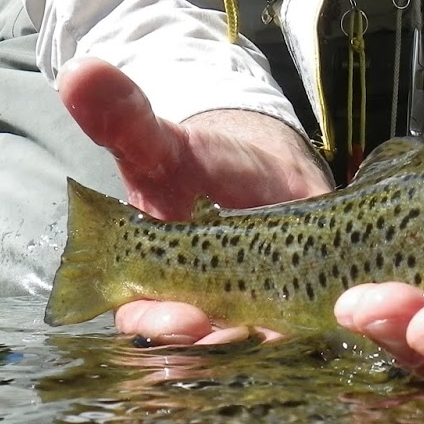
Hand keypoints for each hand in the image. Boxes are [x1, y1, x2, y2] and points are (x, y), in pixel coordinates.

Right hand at [56, 56, 331, 343]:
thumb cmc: (198, 165)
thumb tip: (79, 72)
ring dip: (275, 350)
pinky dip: (328, 333)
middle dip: (220, 350)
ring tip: (291, 341)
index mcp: (156, 287)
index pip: (145, 320)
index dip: (159, 323)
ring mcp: (260, 319)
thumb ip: (123, 122)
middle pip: (206, 349)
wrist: (263, 167)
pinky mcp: (312, 312)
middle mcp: (206, 315)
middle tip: (239, 339)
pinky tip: (344, 320)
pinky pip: (319, 336)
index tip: (182, 319)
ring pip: (263, 350)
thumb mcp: (161, 143)